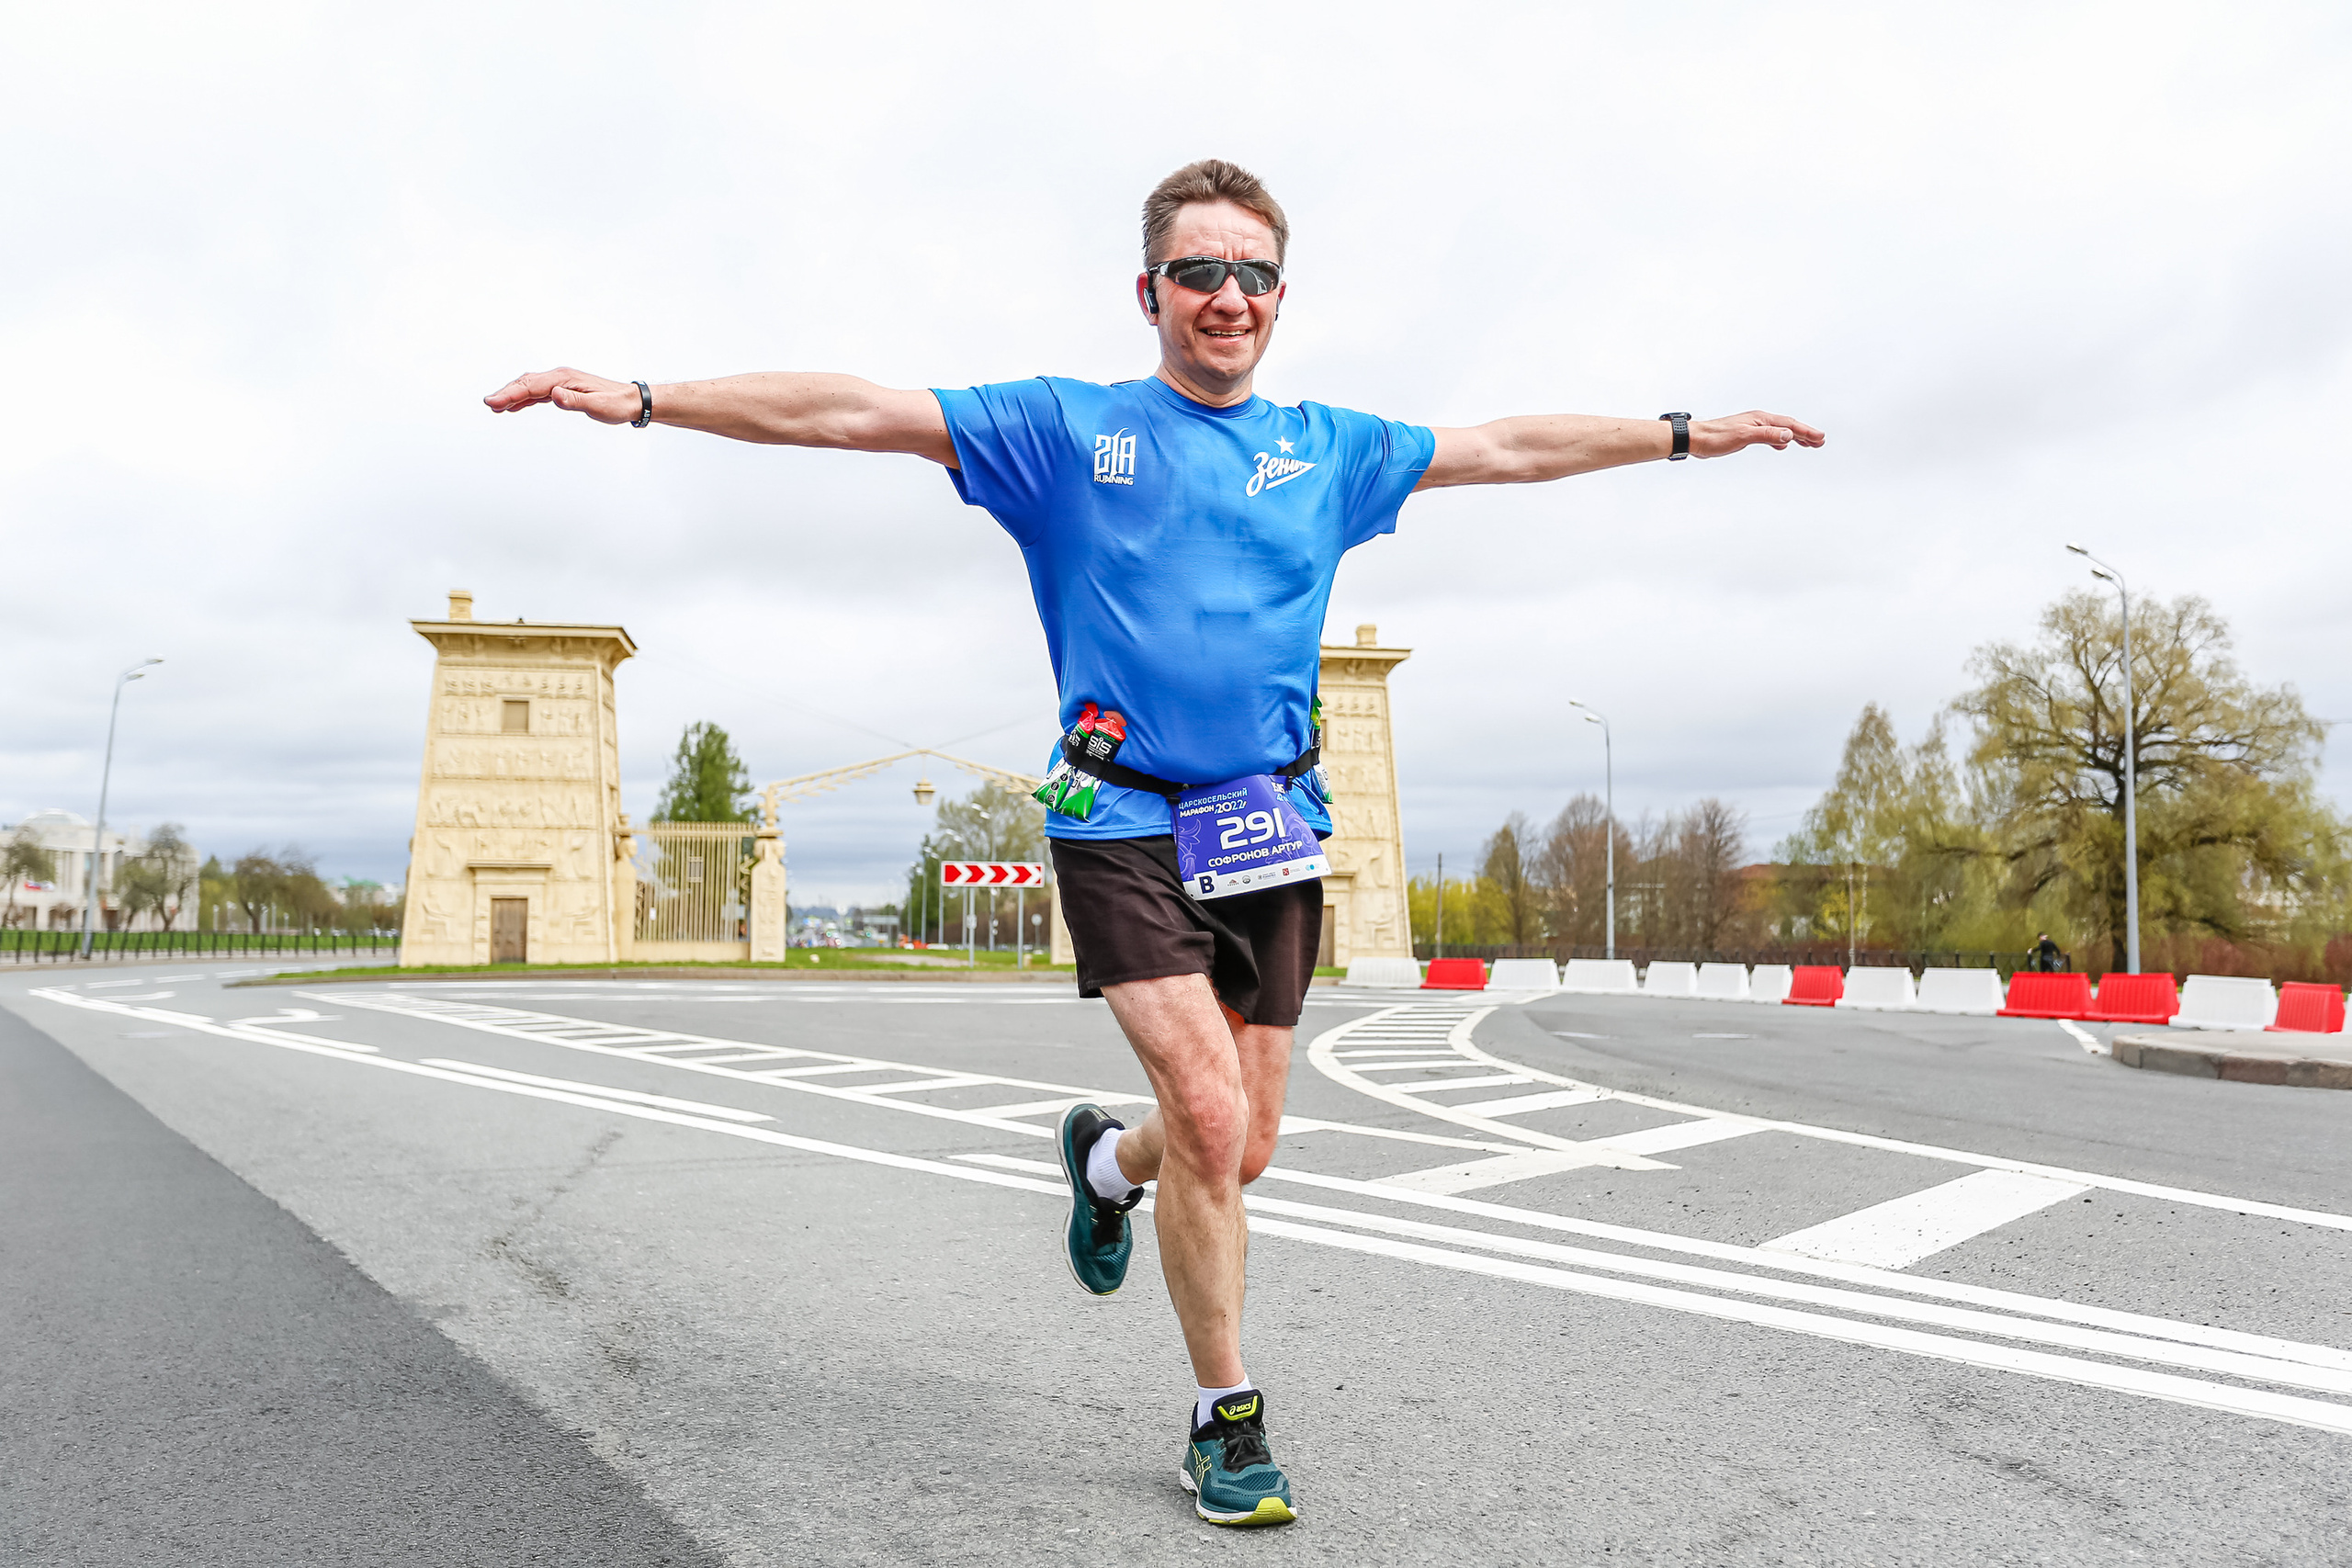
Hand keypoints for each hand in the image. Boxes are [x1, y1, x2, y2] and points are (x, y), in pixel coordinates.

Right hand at [483, 367, 642, 423]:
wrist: (631, 401)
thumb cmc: (616, 404)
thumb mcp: (598, 406)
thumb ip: (574, 401)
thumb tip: (554, 395)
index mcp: (565, 378)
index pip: (532, 386)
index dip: (511, 394)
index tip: (494, 402)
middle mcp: (560, 377)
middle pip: (526, 383)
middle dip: (506, 393)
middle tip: (488, 404)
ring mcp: (561, 382)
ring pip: (529, 387)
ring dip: (511, 395)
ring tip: (494, 406)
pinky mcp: (563, 390)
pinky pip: (538, 393)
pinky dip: (523, 398)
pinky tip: (514, 406)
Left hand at [1691, 410, 1825, 457]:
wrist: (1696, 438)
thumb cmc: (1716, 437)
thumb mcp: (1744, 436)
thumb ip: (1767, 435)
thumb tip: (1789, 436)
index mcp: (1761, 419)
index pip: (1789, 425)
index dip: (1806, 432)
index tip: (1820, 438)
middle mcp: (1759, 420)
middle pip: (1788, 426)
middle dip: (1805, 433)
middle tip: (1820, 441)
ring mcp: (1753, 427)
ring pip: (1780, 431)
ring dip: (1795, 437)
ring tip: (1808, 444)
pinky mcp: (1746, 435)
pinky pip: (1770, 436)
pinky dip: (1780, 441)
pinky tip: (1782, 446)